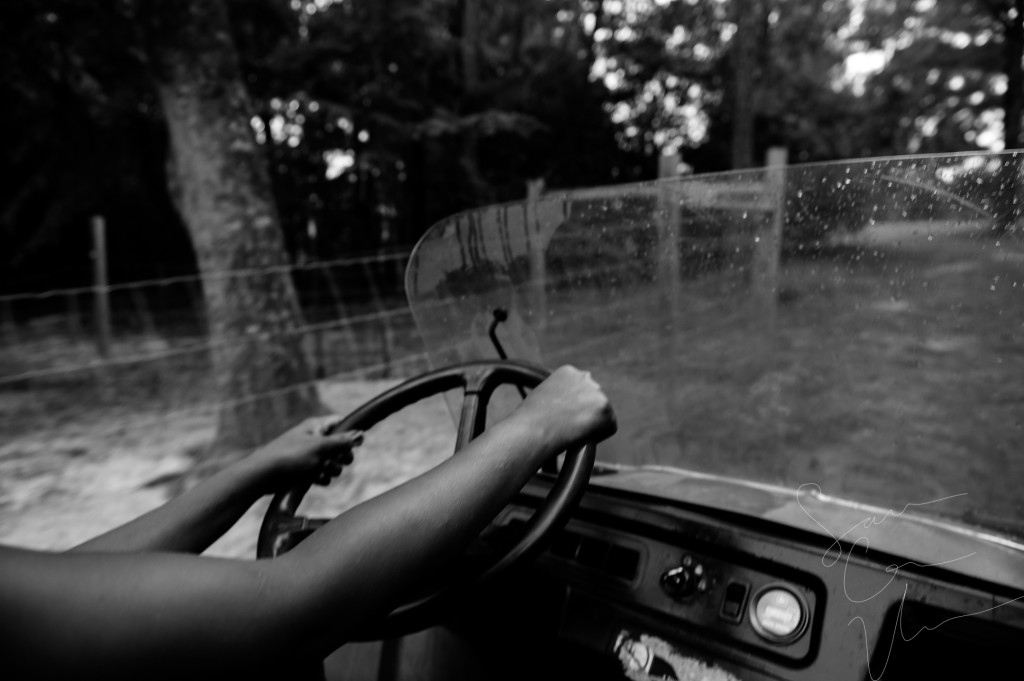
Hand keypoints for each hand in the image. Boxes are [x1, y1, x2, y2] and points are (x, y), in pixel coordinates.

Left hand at [247, 416, 362, 490]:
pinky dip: (321, 478)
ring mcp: (309, 455)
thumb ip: (342, 442)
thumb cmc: (290, 456)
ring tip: (320, 471)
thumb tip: (361, 434)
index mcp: (316, 426)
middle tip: (336, 461)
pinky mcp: (304, 470)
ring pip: (332, 462)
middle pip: (339, 446)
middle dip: (341, 457)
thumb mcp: (320, 447)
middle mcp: (314, 439)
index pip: (340, 423)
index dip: (349, 433)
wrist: (263, 475)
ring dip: (331, 470)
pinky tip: (315, 480)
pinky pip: (322, 473)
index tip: (353, 444)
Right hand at [514, 365, 616, 451]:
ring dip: (592, 425)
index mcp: (568, 371)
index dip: (574, 407)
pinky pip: (609, 428)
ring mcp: (597, 392)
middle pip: (594, 399)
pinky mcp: (606, 409)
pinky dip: (599, 436)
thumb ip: (559, 397)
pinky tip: (581, 436)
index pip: (581, 389)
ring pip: (603, 414)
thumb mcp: (541, 398)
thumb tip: (569, 409)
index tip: (563, 417)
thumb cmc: (529, 421)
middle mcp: (584, 377)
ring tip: (571, 432)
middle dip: (586, 413)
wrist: (532, 430)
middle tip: (569, 427)